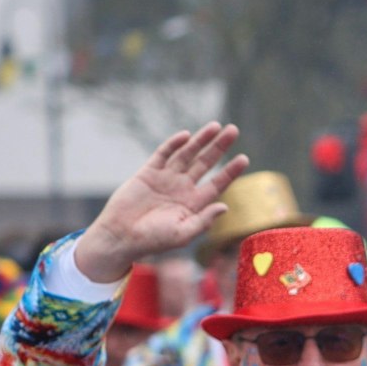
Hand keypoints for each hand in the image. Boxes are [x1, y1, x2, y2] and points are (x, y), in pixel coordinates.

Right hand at [75, 123, 247, 284]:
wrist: (122, 236)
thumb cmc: (154, 240)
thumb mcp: (183, 233)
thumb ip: (204, 220)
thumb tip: (225, 207)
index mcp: (194, 202)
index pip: (218, 182)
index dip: (230, 170)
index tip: (244, 158)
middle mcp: (182, 187)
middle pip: (206, 162)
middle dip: (219, 147)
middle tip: (234, 130)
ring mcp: (166, 178)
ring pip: (187, 154)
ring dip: (200, 140)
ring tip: (216, 126)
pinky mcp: (148, 172)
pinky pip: (163, 155)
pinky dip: (174, 145)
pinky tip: (186, 136)